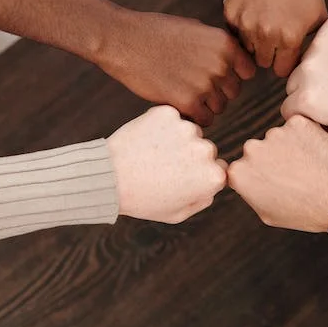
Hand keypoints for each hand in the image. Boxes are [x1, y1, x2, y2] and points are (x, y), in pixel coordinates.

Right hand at [98, 10, 254, 125]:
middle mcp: (220, 64)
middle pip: (233, 92)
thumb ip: (218, 46)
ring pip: (219, 108)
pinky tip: (178, 103)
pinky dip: (193, 117)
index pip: (247, 72)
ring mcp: (205, 84)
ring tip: (182, 91)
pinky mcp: (187, 102)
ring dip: (204, 105)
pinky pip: (204, 120)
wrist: (123, 40)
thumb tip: (236, 62)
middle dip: (217, 91)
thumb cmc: (157, 32)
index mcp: (225, 44)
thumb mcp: (195, 29)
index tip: (214, 74)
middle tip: (192, 83)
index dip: (232, 75)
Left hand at [107, 106, 227, 222]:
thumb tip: (215, 181)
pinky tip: (147, 140)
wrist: (109, 178)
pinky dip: (161, 125)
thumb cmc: (142, 200)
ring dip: (177, 139)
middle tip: (164, 166)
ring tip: (153, 154)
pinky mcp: (168, 113)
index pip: (218, 168)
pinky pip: (171, 117)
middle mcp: (205, 150)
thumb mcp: (178, 213)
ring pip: (189, 131)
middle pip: (206, 148)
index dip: (200, 174)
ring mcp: (187, 129)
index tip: (181, 178)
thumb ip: (203, 198)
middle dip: (191, 155)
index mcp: (213, 176)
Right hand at [224, 0, 327, 77]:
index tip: (287, 53)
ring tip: (265, 20)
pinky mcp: (230, 12)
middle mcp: (266, 35)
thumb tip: (308, 62)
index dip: (285, 62)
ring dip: (255, 40)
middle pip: (263, 62)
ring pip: (247, 49)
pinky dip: (242, 25)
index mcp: (290, 38)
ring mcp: (245, 24)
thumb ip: (313, 41)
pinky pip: (234, 31)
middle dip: (270, 53)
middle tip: (276, 35)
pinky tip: (253, 8)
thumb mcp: (318, 13)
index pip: (282, 70)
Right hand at [228, 115, 327, 231]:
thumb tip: (245, 178)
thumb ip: (250, 191)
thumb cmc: (306, 211)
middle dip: (271, 159)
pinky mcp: (297, 122)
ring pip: (278, 137)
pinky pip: (297, 127)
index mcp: (240, 173)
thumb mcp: (267, 213)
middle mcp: (252, 149)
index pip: (241, 167)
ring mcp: (275, 133)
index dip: (258, 175)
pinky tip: (316, 153)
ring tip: (308, 166)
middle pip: (258, 149)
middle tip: (293, 174)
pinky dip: (305, 136)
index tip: (272, 180)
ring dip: (289, 146)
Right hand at [281, 16, 327, 143]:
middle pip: (293, 83)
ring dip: (321, 67)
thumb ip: (316, 131)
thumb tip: (299, 124)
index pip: (288, 108)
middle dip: (309, 89)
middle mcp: (308, 71)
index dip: (307, 113)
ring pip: (307, 60)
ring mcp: (319, 45)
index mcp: (308, 101)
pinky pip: (323, 39)